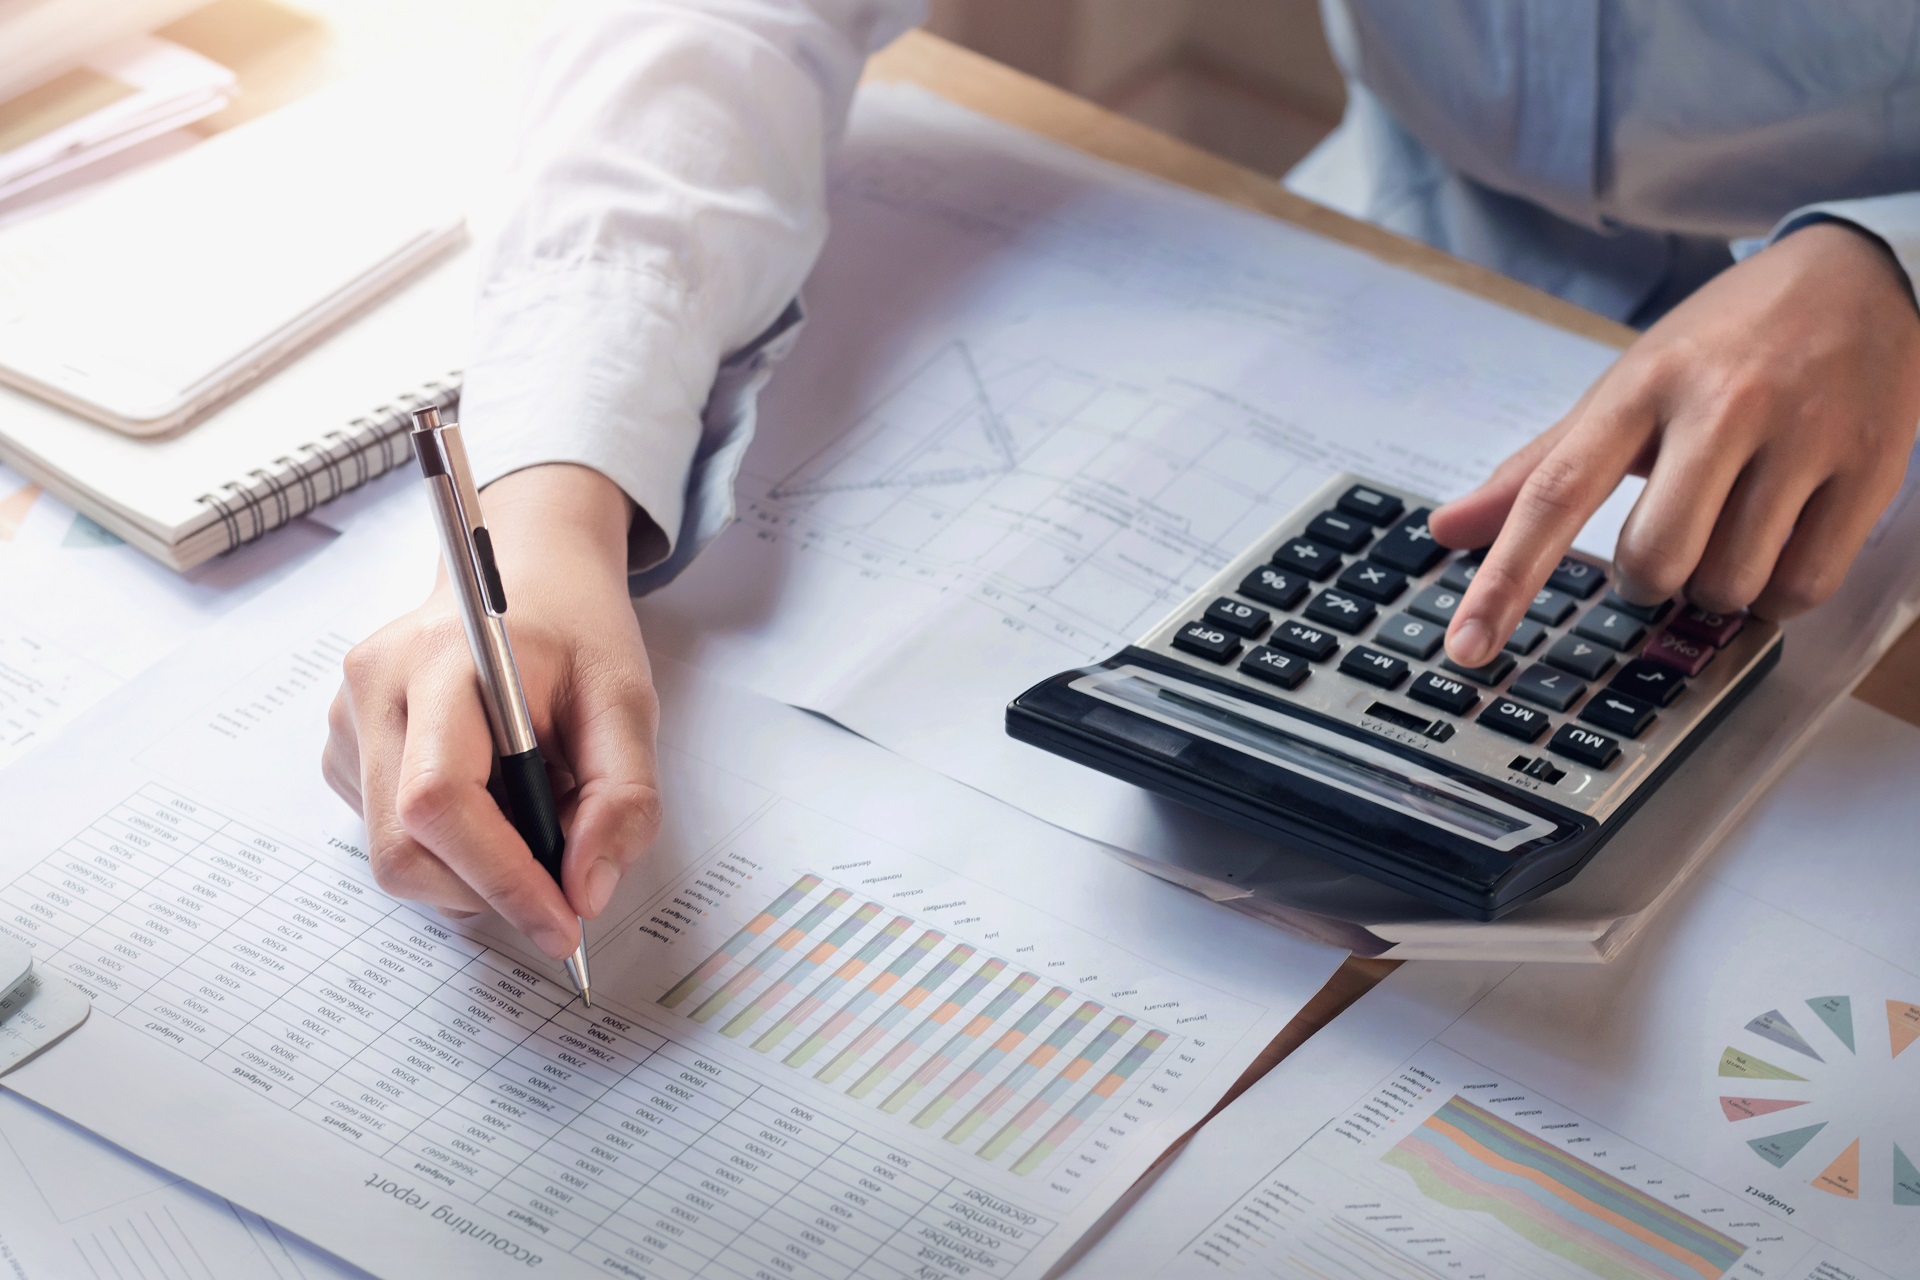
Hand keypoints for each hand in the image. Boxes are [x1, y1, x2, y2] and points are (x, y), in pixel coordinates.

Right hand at [322, 464, 659, 958]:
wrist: (524, 568)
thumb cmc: (576, 629)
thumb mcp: (627, 700)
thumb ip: (622, 797)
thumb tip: (587, 891)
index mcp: (443, 660)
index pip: (439, 799)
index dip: (500, 878)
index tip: (562, 923)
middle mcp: (374, 686)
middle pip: (402, 845)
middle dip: (486, 890)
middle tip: (558, 888)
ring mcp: (345, 717)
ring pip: (394, 852)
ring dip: (472, 869)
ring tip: (532, 812)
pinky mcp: (343, 747)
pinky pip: (389, 835)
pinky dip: (451, 847)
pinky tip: (492, 798)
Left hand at [1433, 221, 1919, 667]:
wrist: (1859, 276)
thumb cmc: (1722, 345)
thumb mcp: (1624, 388)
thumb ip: (1537, 468)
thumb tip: (1443, 531)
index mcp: (1640, 387)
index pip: (1554, 493)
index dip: (1504, 580)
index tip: (1467, 647)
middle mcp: (1720, 404)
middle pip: (1653, 559)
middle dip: (1647, 578)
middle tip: (1666, 541)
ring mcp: (1802, 433)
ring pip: (1728, 583)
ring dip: (1715, 587)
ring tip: (1730, 530)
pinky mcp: (1869, 464)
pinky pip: (1802, 587)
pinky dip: (1777, 594)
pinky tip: (1776, 549)